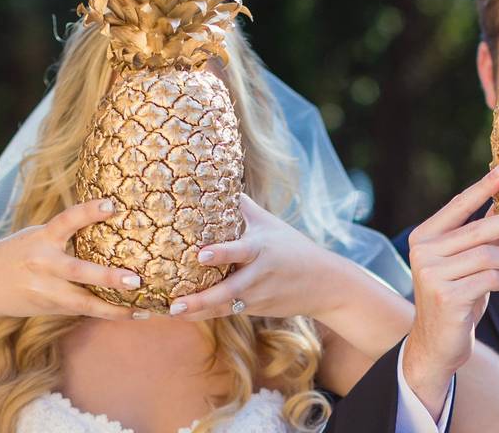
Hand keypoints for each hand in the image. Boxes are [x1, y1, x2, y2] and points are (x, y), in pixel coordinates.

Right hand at [0, 199, 145, 321]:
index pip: (66, 220)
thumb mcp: (36, 237)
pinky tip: (134, 313)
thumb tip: (110, 219)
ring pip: (84, 303)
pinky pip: (84, 310)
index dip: (88, 212)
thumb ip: (64, 233)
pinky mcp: (51, 308)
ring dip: (116, 308)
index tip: (112, 204)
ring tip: (142, 309)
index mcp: (40, 239)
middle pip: (78, 271)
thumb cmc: (16, 254)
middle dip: (107, 277)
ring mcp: (46, 291)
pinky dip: (109, 312)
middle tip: (135, 279)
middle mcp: (44, 265)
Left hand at [168, 194, 343, 320]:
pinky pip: (228, 312)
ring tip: (174, 312)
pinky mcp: (256, 308)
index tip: (201, 254)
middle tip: (176, 303)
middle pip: (230, 288)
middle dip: (203, 298)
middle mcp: (259, 274)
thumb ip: (245, 207)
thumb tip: (221, 181)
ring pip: (225, 305)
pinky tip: (185, 316)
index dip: (221, 253)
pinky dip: (207, 314)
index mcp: (262, 248)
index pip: (240, 250)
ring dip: (199, 310)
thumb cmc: (293, 247)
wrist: (324, 283)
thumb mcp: (271, 224)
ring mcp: (258, 295)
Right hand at [403, 165, 498, 418]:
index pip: (457, 206)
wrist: (436, 343)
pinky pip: (489, 280)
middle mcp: (423, 252)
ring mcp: (432, 275)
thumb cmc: (455, 294)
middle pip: (476, 229)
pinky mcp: (447, 297)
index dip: (482, 188)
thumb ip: (478, 234)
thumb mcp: (464, 261)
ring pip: (487, 256)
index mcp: (423, 237)